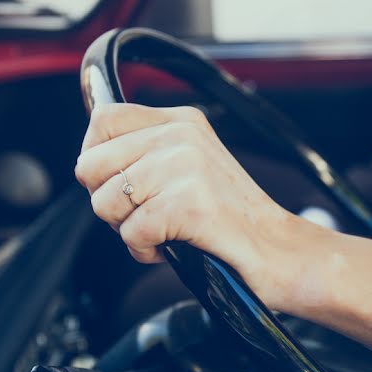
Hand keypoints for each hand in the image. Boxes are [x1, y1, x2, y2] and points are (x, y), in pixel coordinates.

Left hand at [76, 103, 296, 303]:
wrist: (280, 251)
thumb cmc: (233, 220)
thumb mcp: (192, 167)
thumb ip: (148, 154)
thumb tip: (90, 162)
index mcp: (182, 122)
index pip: (104, 121)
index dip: (96, 158)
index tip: (117, 184)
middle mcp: (181, 137)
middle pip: (91, 165)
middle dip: (108, 202)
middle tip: (144, 216)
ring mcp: (185, 168)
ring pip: (105, 202)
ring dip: (127, 230)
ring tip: (163, 232)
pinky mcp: (187, 205)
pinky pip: (130, 233)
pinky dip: (145, 251)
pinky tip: (172, 247)